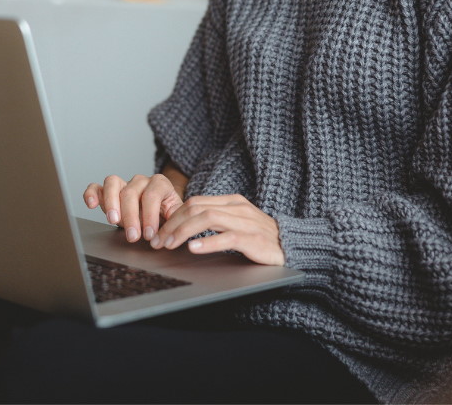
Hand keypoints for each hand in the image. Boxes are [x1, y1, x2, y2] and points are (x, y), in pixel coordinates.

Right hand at [82, 173, 183, 243]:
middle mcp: (140, 181)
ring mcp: (123, 183)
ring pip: (112, 183)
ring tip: (113, 221)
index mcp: (160, 184)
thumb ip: (175, 223)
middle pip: (131, 192)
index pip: (152, 195)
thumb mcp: (176, 218)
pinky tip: (91, 205)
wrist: (160, 211)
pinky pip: (96, 187)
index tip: (149, 235)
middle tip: (133, 236)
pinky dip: (91, 194)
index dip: (150, 215)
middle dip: (131, 216)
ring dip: (111, 202)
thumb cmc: (167, 216)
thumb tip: (172, 236)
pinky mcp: (108, 191)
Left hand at [151, 194, 284, 265]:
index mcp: (232, 201)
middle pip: (196, 208)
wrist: (293, 245)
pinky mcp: (253, 238)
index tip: (160, 232)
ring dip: (183, 232)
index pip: (195, 202)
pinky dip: (207, 243)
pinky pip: (226, 238)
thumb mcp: (237, 223)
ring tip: (170, 245)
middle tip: (158, 241)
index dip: (173, 216)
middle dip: (173, 224)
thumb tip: (184, 226)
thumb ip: (216, 221)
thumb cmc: (262, 238)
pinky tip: (193, 249)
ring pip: (207, 219)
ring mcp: (246, 222)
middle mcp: (237, 208)